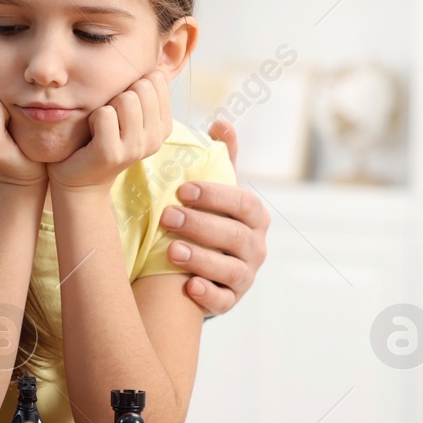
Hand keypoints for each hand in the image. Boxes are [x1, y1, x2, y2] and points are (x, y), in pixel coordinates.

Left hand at [47, 70, 171, 191]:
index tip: (122, 108)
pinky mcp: (112, 153)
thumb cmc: (101, 137)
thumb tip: (155, 64)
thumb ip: (143, 91)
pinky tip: (92, 135)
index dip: (132, 85)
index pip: (156, 80)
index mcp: (163, 126)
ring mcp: (135, 148)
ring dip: (106, 106)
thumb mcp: (128, 113)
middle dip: (119, 94)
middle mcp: (155, 139)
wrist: (79, 177)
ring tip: (101, 126)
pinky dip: (92, 118)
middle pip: (142, 86)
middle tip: (109, 118)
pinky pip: (104, 114)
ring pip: (126, 98)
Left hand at [159, 118, 269, 314]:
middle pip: (235, 236)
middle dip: (201, 226)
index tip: (182, 190)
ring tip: (171, 251)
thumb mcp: (217, 188)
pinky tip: (189, 287)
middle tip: (166, 217)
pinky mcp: (230, 300)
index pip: (242, 203)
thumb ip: (221, 158)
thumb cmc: (211, 217)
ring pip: (231, 270)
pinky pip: (224, 300)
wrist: (205, 262)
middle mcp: (256, 246)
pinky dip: (209, 294)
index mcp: (254, 216)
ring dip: (201, 259)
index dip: (215, 196)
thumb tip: (221, 122)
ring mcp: (245, 275)